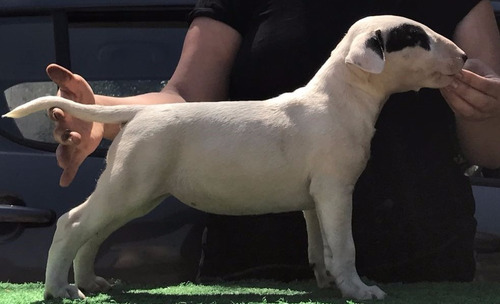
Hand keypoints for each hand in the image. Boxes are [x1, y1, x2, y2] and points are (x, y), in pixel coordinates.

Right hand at [46, 64, 103, 186]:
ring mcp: (70, 141)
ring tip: (65, 161)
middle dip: (65, 135)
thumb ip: (67, 78)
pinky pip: (71, 164)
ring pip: (63, 150)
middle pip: (59, 133)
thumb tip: (51, 67)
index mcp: (61, 111)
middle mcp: (62, 128)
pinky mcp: (79, 151)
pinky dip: (67, 173)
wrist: (97, 112)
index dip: (57, 113)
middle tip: (73, 136)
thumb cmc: (84, 98)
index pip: (55, 112)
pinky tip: (64, 181)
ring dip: (64, 155)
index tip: (60, 112)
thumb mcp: (78, 86)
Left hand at [441, 59, 499, 120]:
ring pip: (467, 110)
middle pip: (478, 100)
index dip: (471, 79)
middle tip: (449, 80)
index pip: (486, 85)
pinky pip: (459, 112)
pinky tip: (444, 92)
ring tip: (444, 86)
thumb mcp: (482, 69)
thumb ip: (471, 67)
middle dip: (461, 90)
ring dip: (453, 97)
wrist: (486, 95)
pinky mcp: (470, 118)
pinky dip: (450, 101)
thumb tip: (455, 65)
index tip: (457, 72)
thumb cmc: (483, 78)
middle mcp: (494, 104)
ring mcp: (482, 114)